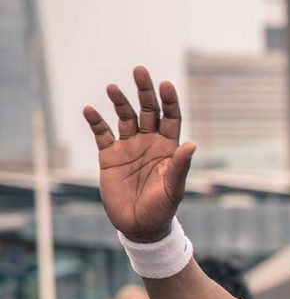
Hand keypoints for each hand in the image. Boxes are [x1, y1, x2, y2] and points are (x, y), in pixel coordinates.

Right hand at [83, 66, 194, 242]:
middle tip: (140, 71)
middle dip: (145, 92)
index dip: (169, 101)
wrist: (139, 226)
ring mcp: (129, 147)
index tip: (166, 85)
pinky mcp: (109, 156)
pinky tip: (89, 109)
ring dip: (119, 102)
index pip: (170, 117)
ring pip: (124, 117)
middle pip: (148, 111)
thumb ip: (179, 166)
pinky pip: (101, 134)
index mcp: (168, 147)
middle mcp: (149, 142)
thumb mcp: (173, 188)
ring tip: (113, 88)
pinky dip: (95, 121)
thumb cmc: (162, 208)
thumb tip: (191, 144)